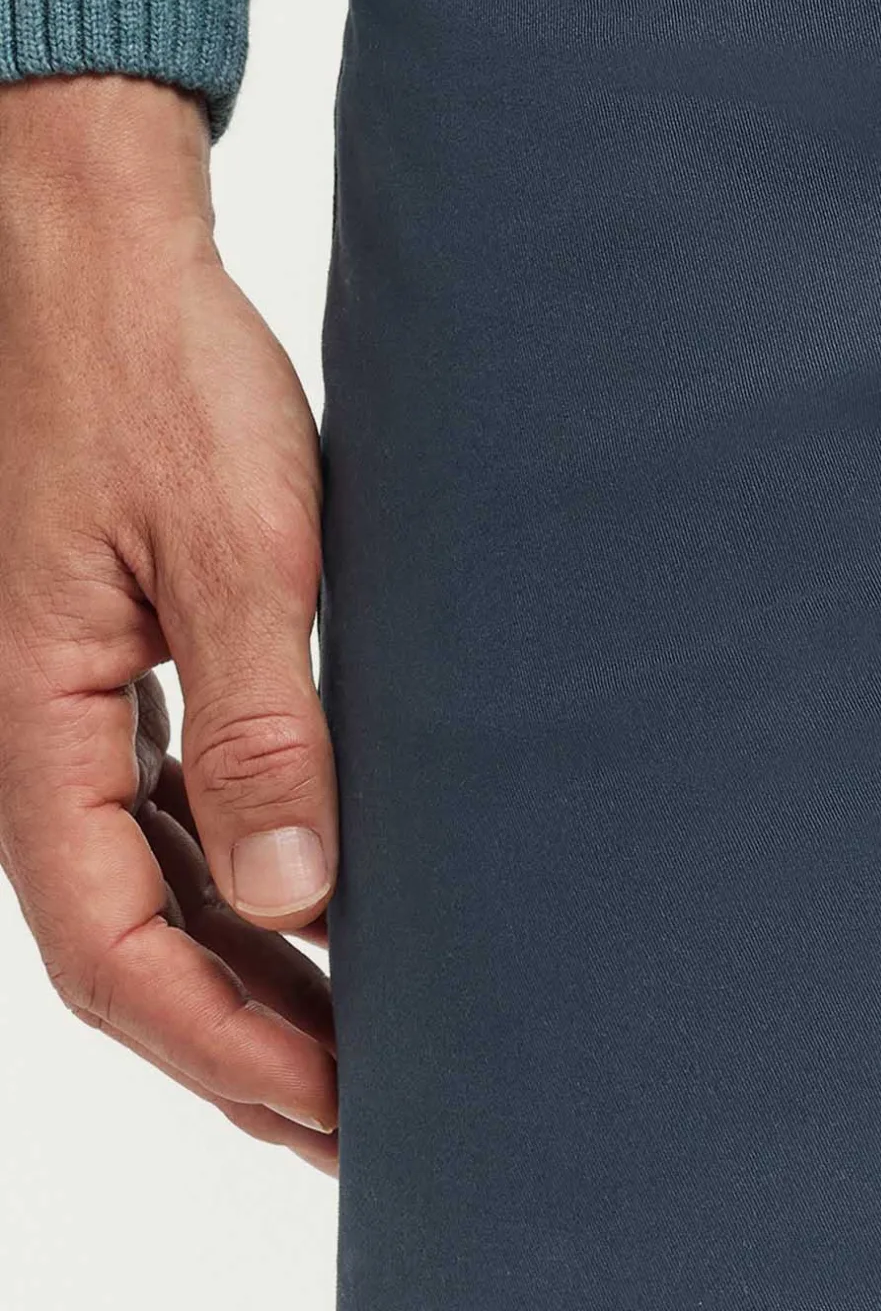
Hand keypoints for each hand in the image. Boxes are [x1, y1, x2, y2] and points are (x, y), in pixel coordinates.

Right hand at [0, 74, 338, 1174]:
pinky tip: (301, 897)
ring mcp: (66, 699)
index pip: (112, 951)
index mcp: (35, 724)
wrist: (99, 258)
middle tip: (358, 1111)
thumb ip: (261, 725)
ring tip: (342, 1035)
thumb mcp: (236, 546)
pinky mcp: (111, 656)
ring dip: (234, 971)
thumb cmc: (156, 374)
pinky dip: (224, 875)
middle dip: (234, 1043)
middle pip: (122, 942)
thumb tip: (292, 903)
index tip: (333, 1107)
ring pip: (138, 884)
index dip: (223, 1047)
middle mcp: (33, 733)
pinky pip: (152, 807)